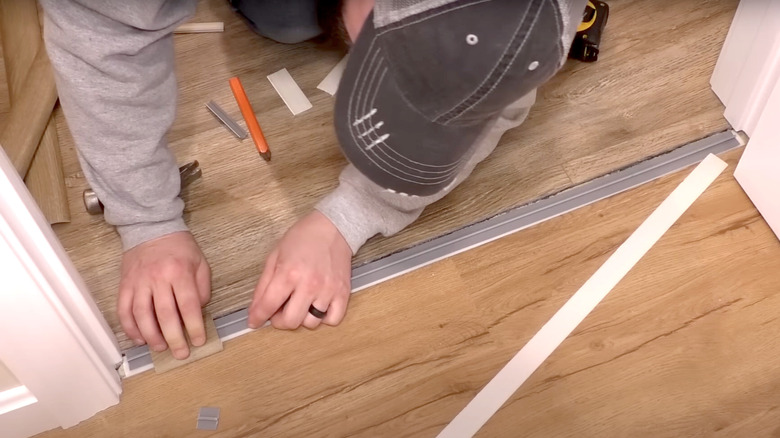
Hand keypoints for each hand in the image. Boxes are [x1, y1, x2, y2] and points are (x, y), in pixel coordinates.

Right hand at [117, 231, 210, 359]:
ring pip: (141, 314)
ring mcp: (138, 282)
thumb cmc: (180, 247)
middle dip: (173, 337)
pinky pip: (124, 310)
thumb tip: (198, 312)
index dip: (194, 326)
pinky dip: (130, 327)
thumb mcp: (200, 263)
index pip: (188, 305)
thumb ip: (202, 288)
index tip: (198, 341)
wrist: (152, 228)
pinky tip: (139, 339)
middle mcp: (157, 278)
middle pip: (165, 314)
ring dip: (150, 335)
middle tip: (180, 353)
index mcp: (179, 272)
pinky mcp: (125, 285)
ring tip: (160, 348)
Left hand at [248, 210, 352, 329]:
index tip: (255, 321)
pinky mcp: (343, 292)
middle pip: (290, 321)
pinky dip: (324, 318)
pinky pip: (332, 319)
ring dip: (302, 318)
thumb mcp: (275, 256)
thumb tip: (255, 309)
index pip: (268, 306)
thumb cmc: (303, 238)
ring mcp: (327, 290)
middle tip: (279, 311)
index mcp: (288, 273)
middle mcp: (309, 284)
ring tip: (300, 304)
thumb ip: (263, 284)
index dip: (257, 318)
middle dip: (280, 321)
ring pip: (311, 323)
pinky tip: (318, 306)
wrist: (333, 228)